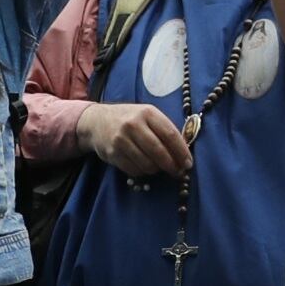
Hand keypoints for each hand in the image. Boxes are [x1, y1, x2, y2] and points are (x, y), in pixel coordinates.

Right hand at [75, 100, 193, 178]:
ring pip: (147, 163)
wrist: (96, 121)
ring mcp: (121, 139)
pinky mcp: (112, 153)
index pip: (170, 134)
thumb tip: (184, 153)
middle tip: (178, 172)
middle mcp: (133, 125)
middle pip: (159, 151)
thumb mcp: (147, 116)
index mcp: (147, 113)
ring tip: (159, 168)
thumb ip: (164, 130)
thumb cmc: (129, 119)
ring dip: (157, 170)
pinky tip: (145, 167)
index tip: (188, 163)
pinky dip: (143, 172)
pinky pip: (134, 170)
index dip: (182, 151)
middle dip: (172, 165)